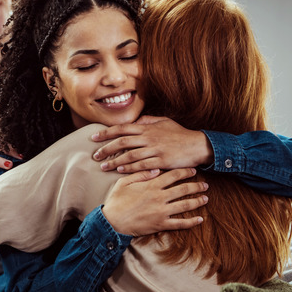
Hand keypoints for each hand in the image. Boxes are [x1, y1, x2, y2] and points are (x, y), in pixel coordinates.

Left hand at [91, 116, 213, 172]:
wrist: (198, 145)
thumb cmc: (179, 133)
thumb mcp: (163, 121)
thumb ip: (147, 121)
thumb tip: (133, 122)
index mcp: (147, 128)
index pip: (121, 128)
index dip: (106, 133)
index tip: (94, 137)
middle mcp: (149, 137)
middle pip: (122, 142)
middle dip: (106, 149)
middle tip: (95, 156)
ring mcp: (155, 150)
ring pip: (129, 155)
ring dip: (114, 161)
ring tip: (104, 166)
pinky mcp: (161, 161)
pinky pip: (142, 166)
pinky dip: (129, 168)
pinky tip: (120, 171)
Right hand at [103, 168, 207, 235]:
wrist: (113, 221)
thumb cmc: (116, 201)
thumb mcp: (124, 182)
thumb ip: (141, 174)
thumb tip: (156, 169)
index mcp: (151, 185)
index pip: (173, 175)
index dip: (185, 172)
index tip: (193, 170)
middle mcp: (160, 197)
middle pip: (183, 189)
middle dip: (196, 186)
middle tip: (205, 184)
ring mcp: (162, 211)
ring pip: (185, 205)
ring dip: (197, 201)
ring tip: (205, 198)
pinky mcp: (161, 224)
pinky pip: (180, 223)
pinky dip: (191, 222)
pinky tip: (200, 219)